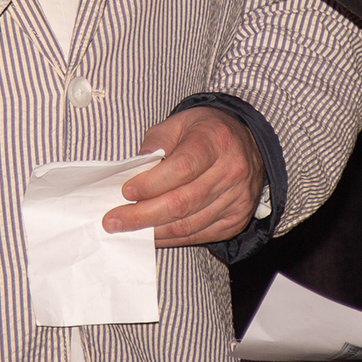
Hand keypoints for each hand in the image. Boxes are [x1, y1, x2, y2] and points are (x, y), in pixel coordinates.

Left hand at [102, 106, 264, 246]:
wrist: (247, 145)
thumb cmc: (205, 133)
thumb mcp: (179, 123)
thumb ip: (155, 143)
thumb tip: (133, 172)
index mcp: (216, 141)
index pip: (182, 168)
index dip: (151, 184)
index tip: (126, 192)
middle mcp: (231, 171)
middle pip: (182, 202)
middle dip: (142, 215)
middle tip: (113, 221)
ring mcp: (237, 198)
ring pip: (188, 225)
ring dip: (154, 231)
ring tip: (127, 230)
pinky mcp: (236, 219)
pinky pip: (198, 235)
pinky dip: (172, 238)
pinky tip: (153, 234)